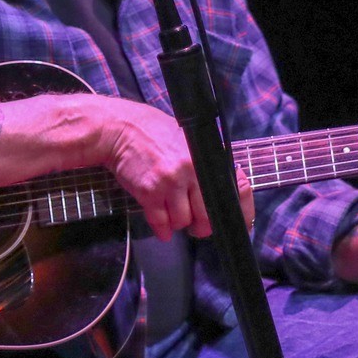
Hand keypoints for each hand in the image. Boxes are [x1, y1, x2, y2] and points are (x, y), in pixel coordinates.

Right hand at [93, 97, 254, 240]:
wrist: (120, 129)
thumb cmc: (154, 132)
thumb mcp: (189, 141)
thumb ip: (206, 163)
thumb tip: (221, 189)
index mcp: (207, 157)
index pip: (236, 192)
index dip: (238, 213)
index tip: (231, 221)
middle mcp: (192, 170)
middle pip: (207, 215)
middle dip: (201, 226)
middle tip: (196, 226)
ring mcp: (170, 182)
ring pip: (182, 221)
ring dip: (177, 223)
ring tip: (172, 215)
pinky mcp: (148, 192)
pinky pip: (160, 221)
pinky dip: (162, 229)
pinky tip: (162, 228)